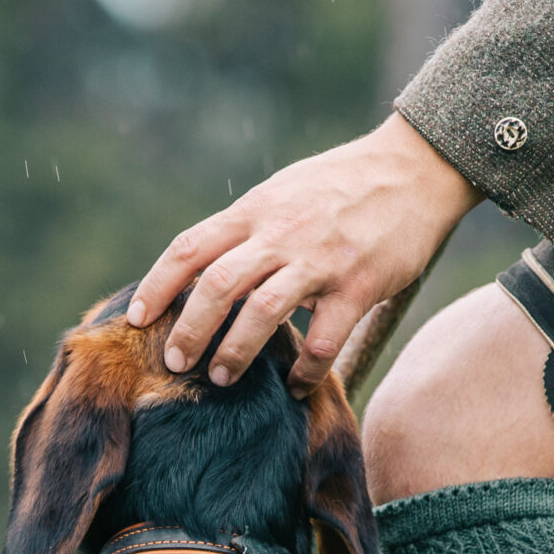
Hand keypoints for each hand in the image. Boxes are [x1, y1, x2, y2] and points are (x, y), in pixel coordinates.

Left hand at [128, 113, 479, 392]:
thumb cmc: (347, 184)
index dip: (158, 285)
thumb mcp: (286, 191)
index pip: (191, 247)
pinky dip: (305, 371)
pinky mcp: (360, 285)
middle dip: (190, 330)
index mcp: (257, 210)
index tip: (138, 318)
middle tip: (177, 363)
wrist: (416, 168)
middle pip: (216, 285)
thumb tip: (211, 265)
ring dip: (235, 353)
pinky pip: (324, 341)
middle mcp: (281, 233)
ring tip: (222, 379)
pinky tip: (296, 385)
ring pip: (262, 313)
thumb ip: (251, 227)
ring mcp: (320, 260)